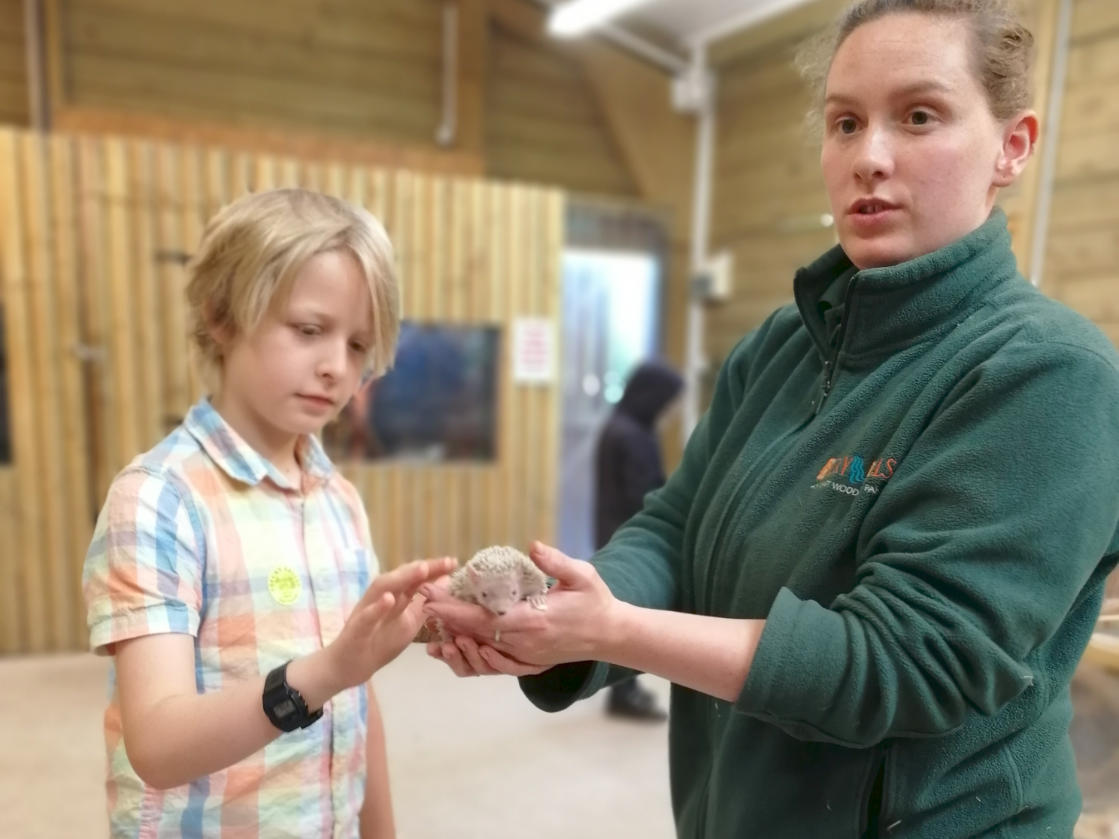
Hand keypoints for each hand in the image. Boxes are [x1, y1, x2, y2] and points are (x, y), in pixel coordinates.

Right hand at [326, 557, 456, 689]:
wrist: (348, 667)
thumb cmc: (378, 643)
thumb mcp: (408, 623)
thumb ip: (423, 605)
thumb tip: (444, 583)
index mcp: (393, 598)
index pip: (413, 578)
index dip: (433, 569)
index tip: (453, 562)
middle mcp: (379, 598)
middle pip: (400, 578)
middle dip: (422, 568)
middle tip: (446, 562)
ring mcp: (366, 612)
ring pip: (381, 589)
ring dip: (401, 578)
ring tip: (422, 569)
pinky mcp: (355, 630)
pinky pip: (365, 617)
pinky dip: (377, 608)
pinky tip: (389, 600)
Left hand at [422, 541, 620, 675]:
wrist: (611, 635)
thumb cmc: (596, 602)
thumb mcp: (582, 576)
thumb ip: (556, 562)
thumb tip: (533, 546)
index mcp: (533, 621)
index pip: (483, 618)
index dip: (453, 610)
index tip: (430, 597)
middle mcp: (524, 643)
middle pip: (474, 634)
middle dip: (445, 618)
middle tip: (422, 598)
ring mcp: (525, 655)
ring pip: (480, 650)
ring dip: (454, 636)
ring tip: (433, 619)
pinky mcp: (527, 661)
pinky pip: (493, 661)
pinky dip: (472, 653)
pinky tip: (458, 642)